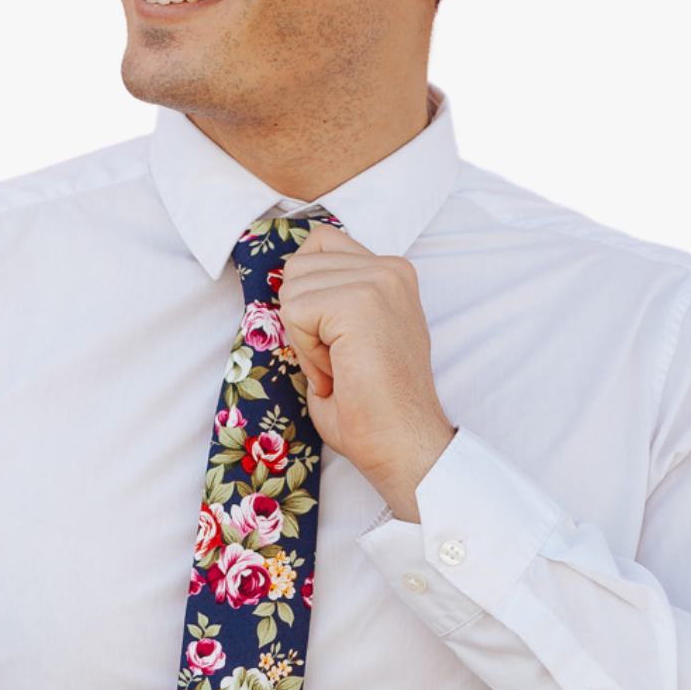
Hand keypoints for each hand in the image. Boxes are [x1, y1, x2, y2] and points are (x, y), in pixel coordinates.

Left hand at [278, 224, 455, 518]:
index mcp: (392, 273)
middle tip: (338, 362)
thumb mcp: (345, 338)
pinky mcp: (360, 301)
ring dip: (304, 337)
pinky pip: (295, 312)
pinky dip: (306, 351)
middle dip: (303, 319)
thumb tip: (287, 286)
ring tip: (340, 368)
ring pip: (293, 288)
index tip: (336, 342)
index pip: (319, 244)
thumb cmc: (372, 407)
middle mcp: (391, 267)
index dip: (309, 296)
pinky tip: (337, 374)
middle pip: (300, 264)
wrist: (403, 445)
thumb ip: (326, 302)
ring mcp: (378, 280)